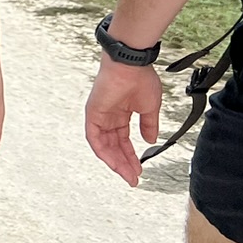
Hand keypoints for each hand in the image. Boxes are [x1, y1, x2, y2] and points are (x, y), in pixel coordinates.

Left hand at [84, 56, 161, 187]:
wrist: (131, 65)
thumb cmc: (140, 79)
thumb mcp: (149, 108)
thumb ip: (148, 125)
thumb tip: (149, 141)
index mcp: (121, 114)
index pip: (123, 141)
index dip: (131, 156)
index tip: (139, 170)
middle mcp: (108, 116)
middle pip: (114, 146)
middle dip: (124, 163)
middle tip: (133, 178)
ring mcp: (99, 116)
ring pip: (104, 145)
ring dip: (115, 162)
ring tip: (128, 175)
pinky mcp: (92, 114)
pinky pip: (94, 138)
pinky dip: (103, 152)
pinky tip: (114, 163)